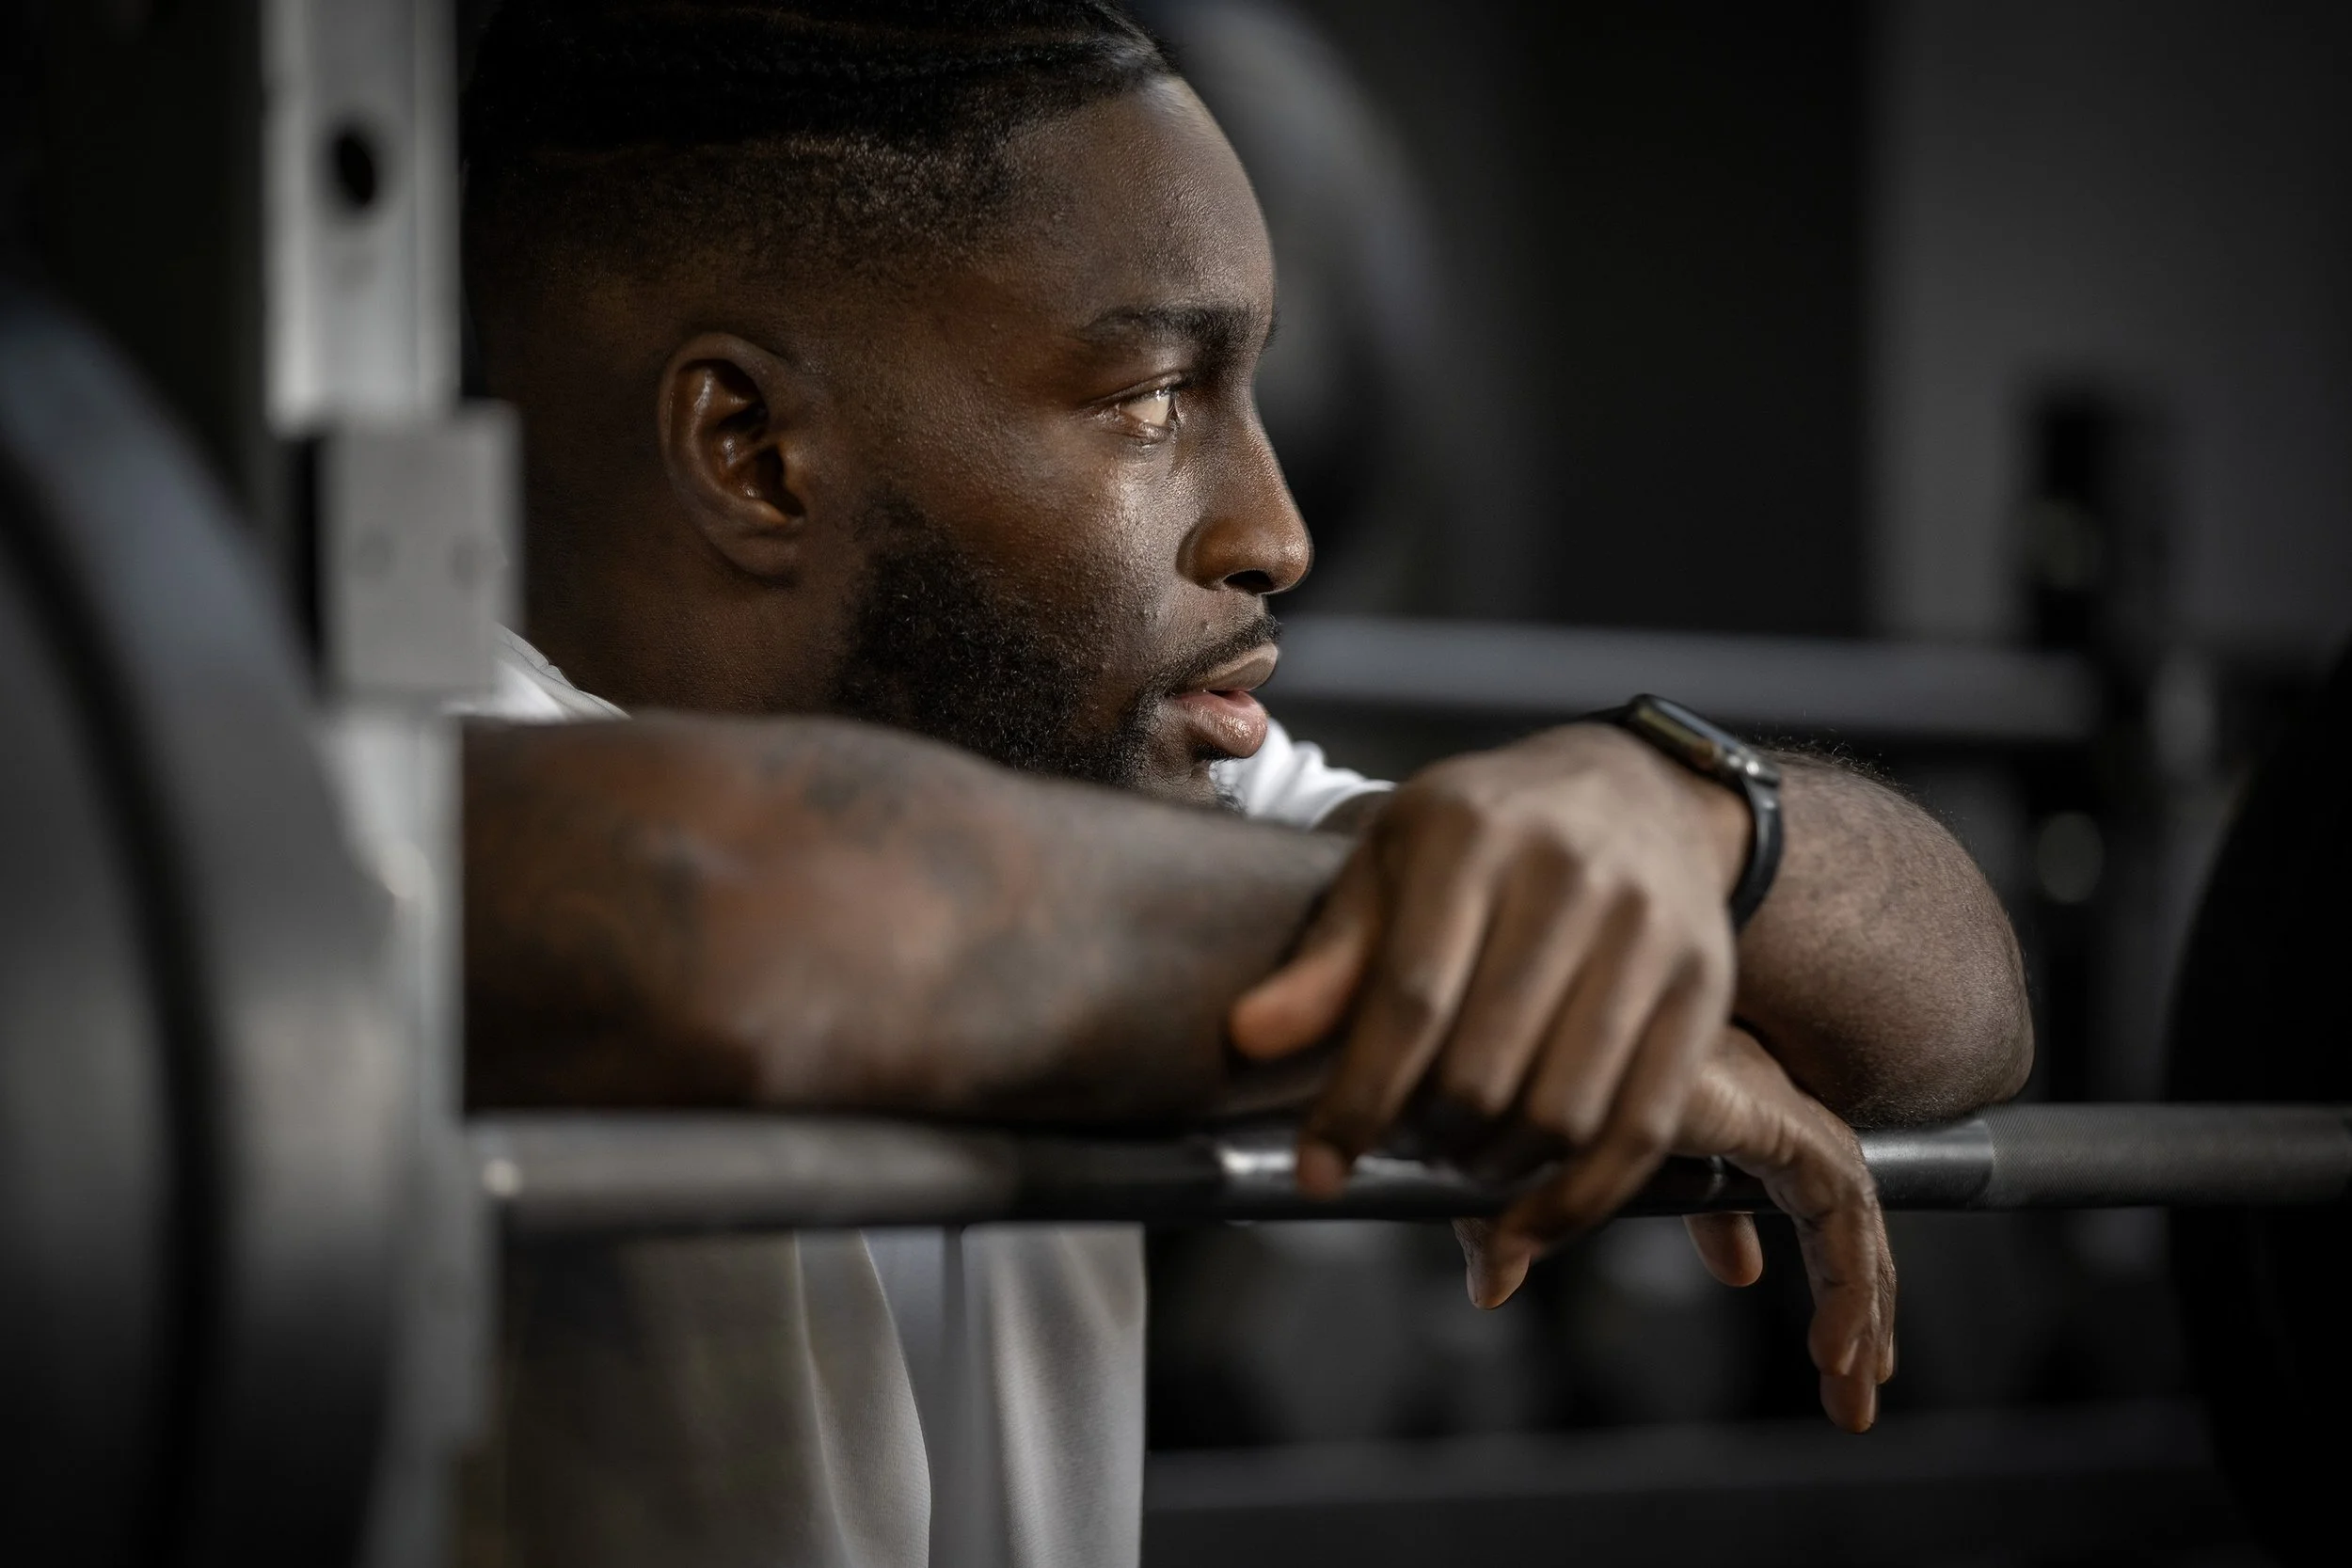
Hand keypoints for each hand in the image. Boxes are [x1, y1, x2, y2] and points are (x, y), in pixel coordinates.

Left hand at [1229, 722, 1748, 1217]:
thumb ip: (1330, 955)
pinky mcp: (1704, 988)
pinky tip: (1523, 1226)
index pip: (1410, 998)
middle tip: (1399, 1148)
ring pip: (1564, 1108)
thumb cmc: (1484, 834)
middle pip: (1486, 1066)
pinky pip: (1644, 1129)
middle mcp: (1572, 875)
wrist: (1633, 789)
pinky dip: (1577, 1200)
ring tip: (1456, 1160)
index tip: (1318, 1169)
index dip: (1358, 1098)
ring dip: (1494, 1169)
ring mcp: (1650, 933)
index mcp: (1472, 834)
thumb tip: (1249, 1038)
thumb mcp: (1392, 862)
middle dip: (1426, 1136)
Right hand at [1456, 1026, 1895, 1431]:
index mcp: (1687, 1093)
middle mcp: (1740, 1092)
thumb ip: (1525, 1217)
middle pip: (1815, 1201)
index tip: (1751, 1287)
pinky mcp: (1780, 1121)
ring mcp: (1766, 1102)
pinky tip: (1835, 1349)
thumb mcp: (1521, 1168)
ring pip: (1843, 1210)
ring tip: (1853, 1386)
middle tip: (1844, 1376)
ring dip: (1858, 1300)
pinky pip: (1841, 1209)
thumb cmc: (1505, 1068)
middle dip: (1840, 1290)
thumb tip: (1493, 1286)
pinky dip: (1848, 1280)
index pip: (1747, 1173)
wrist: (1522, 1023)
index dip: (1749, 1236)